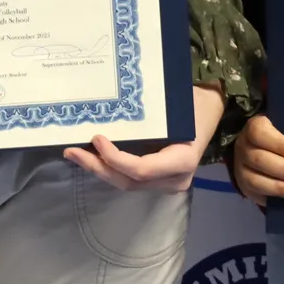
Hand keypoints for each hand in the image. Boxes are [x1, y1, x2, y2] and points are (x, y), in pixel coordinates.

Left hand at [63, 85, 223, 192]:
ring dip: (99, 169)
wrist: (212, 111)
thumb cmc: (195, 103)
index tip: (96, 139)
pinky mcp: (158, 180)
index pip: (141, 169)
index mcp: (182, 161)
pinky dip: (109, 168)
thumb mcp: (179, 102)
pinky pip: (130, 178)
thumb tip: (118, 100)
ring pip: (126, 183)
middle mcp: (174, 179)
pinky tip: (91, 156)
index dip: (115, 158)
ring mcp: (166, 183)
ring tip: (74, 154)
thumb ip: (152, 110)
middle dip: (98, 167)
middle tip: (71, 151)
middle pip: (129, 181)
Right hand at [230, 114, 283, 202]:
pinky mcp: (244, 187)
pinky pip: (257, 195)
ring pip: (256, 181)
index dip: (281, 145)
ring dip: (283, 187)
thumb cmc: (278, 137)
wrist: (256, 148)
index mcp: (253, 128)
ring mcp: (240, 169)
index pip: (260, 134)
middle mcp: (243, 148)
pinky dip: (276, 198)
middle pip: (260, 160)